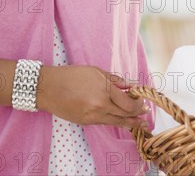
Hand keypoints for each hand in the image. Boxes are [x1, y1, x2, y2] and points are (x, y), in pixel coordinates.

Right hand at [35, 65, 149, 128]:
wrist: (48, 88)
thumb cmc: (71, 75)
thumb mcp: (96, 72)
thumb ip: (116, 80)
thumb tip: (132, 86)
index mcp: (105, 90)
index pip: (129, 103)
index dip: (139, 103)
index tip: (142, 99)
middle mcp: (101, 105)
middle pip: (126, 114)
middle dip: (138, 113)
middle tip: (145, 111)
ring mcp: (93, 116)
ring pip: (117, 122)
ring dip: (130, 121)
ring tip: (140, 122)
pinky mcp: (86, 122)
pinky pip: (105, 122)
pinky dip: (116, 121)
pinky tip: (122, 120)